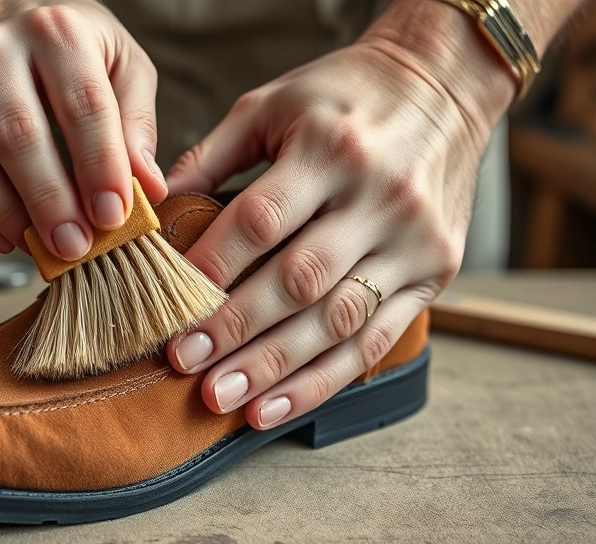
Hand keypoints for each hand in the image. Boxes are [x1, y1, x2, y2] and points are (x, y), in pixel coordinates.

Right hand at [0, 0, 166, 259]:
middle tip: (75, 247)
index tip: (113, 216)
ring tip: (43, 248)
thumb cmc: (66, 48)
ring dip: (8, 218)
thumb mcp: (122, 65)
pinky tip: (5, 237)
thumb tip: (146, 188)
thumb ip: (137, 124)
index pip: (82, 106)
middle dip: (51, 204)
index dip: (99, 167)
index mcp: (54, 32)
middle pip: (19, 138)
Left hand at [164, 0, 514, 428]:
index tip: (166, 304)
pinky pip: (374, 341)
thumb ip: (211, 156)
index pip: (262, 219)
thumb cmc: (343, 96)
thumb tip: (151, 210)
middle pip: (299, 279)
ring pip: (337, 321)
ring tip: (221, 398)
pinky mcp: (436, 274)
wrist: (443, 86)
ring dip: (274, 367)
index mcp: (330, 147)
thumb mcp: (271, 104)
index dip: (212, 267)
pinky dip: (321, 381)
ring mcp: (412, 241)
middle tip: (183, 362)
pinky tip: (274, 406)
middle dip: (235, 327)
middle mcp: (378, 197)